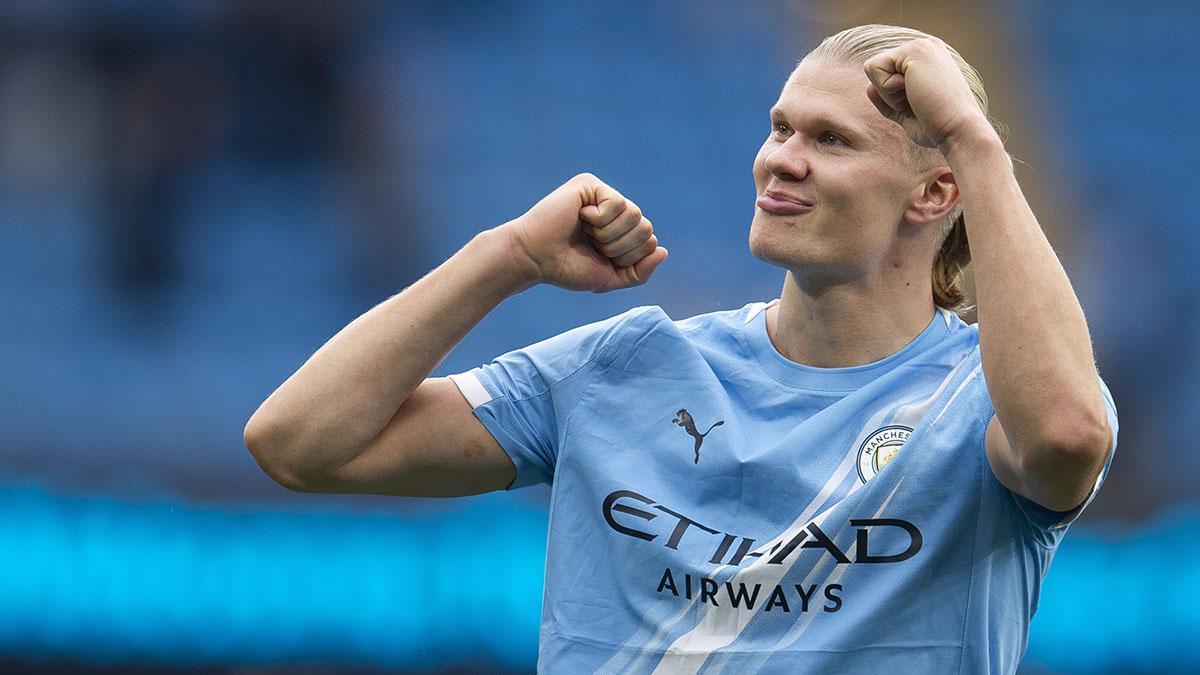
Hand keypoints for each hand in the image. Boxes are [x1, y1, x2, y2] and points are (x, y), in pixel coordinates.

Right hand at [497, 173, 668, 292]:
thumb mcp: (610, 277)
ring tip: (586, 233)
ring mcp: (602, 194)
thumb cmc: (567, 268)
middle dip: (620, 247)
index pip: (648, 240)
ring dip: (609, 235)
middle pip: (645, 227)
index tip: (600, 257)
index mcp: (619, 229)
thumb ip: (639, 271)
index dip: (629, 257)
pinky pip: (618, 203)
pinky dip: (600, 220)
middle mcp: (613, 208)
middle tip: (593, 245)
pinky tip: (580, 217)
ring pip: (635, 215)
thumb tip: (663, 251)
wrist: (536, 259)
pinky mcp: (590, 184)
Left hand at [862, 38, 993, 150]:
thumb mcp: (906, 113)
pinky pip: (874, 68)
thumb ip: (887, 100)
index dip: (892, 98)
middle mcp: (925, 47)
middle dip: (888, 95)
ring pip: (873, 68)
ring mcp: (920, 45)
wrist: (958, 130)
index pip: (885, 74)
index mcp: (926, 60)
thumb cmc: (937, 127)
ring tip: (918, 97)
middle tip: (918, 103)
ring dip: (888, 93)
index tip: (920, 105)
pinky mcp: (914, 49)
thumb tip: (868, 87)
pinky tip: (914, 92)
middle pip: (876, 70)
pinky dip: (887, 89)